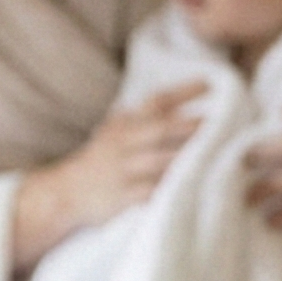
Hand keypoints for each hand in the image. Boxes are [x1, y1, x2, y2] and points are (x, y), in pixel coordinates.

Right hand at [17, 80, 204, 251]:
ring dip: (186, 157)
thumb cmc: (99, 161)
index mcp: (125, 125)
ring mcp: (123, 171)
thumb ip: (140, 117)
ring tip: (216, 155)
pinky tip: (194, 189)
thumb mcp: (113, 131)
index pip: (156, 102)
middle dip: (188, 125)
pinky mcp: (123, 197)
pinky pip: (152, 193)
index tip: (211, 83)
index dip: (183, 91)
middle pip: (160, 130)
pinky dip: (171, 190)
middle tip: (217, 121)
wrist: (64, 192)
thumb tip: (174, 100)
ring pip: (159, 161)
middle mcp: (124, 144)